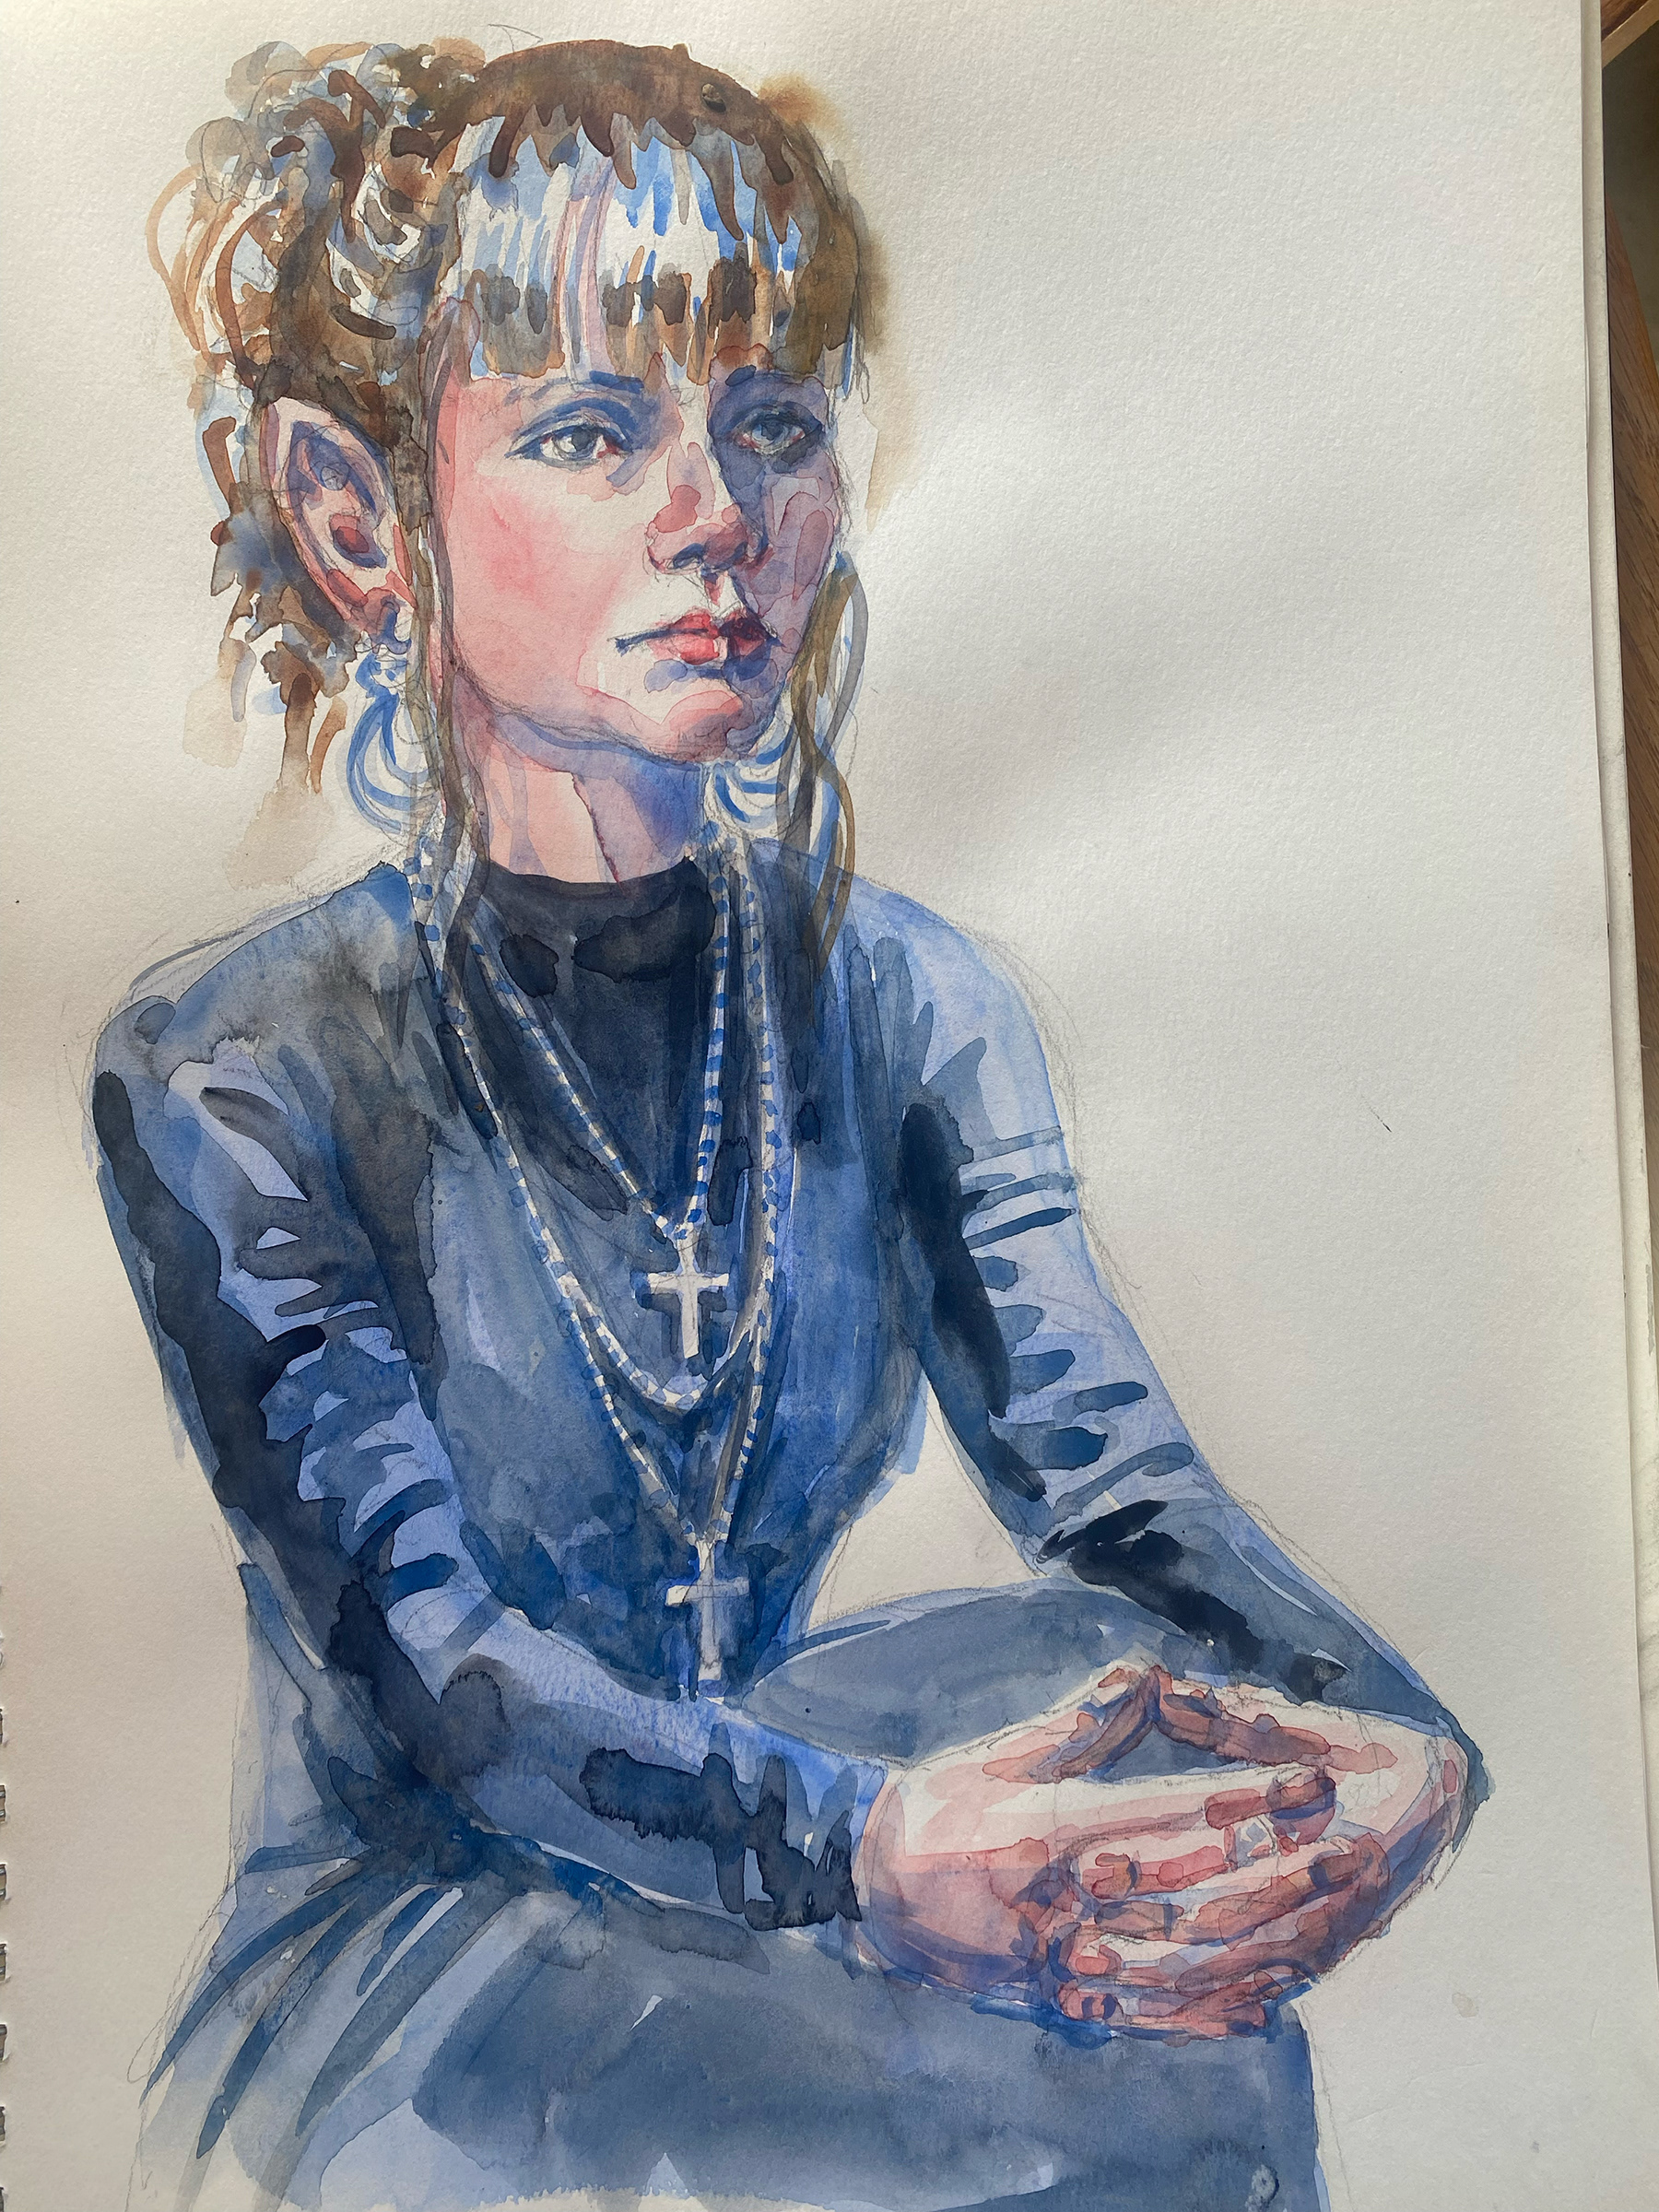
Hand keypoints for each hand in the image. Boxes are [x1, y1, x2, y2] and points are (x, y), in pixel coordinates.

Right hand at [854, 1663, 1465, 2036]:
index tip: (1307, 1781)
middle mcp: (1058, 1904)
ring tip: (1327, 1917)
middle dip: (1275, 1868)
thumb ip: (1085, 1719)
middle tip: (1347, 1842)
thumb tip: (1156, 1673)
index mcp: (1046, 1831)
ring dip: (1263, 1940)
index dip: (1243, 1801)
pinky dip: (1213, 2009)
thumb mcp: (1004, 1748)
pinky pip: (1149, 2015)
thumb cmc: (940, 1803)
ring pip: (1181, 1961)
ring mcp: (1060, 1962)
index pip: (1164, 1816)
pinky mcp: (1060, 2002)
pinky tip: (1269, 1995)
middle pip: (1187, 1890)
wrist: (869, 1889)